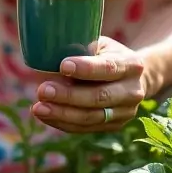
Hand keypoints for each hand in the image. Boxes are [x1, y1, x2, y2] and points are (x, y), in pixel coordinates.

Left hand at [30, 37, 146, 132]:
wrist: (132, 78)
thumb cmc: (106, 55)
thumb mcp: (100, 44)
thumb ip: (82, 50)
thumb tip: (48, 58)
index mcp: (131, 64)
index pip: (108, 67)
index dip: (86, 68)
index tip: (62, 66)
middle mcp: (132, 91)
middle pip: (99, 97)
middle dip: (69, 95)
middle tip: (42, 91)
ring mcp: (125, 112)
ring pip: (91, 117)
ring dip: (62, 113)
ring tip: (39, 108)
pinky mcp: (115, 126)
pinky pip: (86, 128)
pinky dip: (63, 122)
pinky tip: (46, 115)